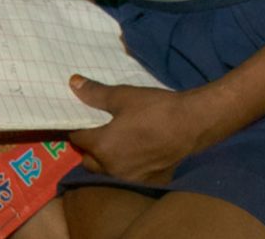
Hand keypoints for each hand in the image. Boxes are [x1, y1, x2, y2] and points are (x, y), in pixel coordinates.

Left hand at [67, 78, 199, 185]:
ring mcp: (130, 178)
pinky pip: (129, 175)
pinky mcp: (148, 181)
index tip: (83, 119)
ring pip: (108, 171)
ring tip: (119, 142)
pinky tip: (139, 152)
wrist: (191, 124)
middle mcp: (111, 168)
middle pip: (89, 160)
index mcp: (102, 147)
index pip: (78, 138)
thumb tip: (73, 83)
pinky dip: (128, 166)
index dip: (78, 127)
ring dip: (107, 160)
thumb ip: (95, 94)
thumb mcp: (122, 97)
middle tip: (100, 130)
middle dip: (90, 147)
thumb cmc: (154, 108)